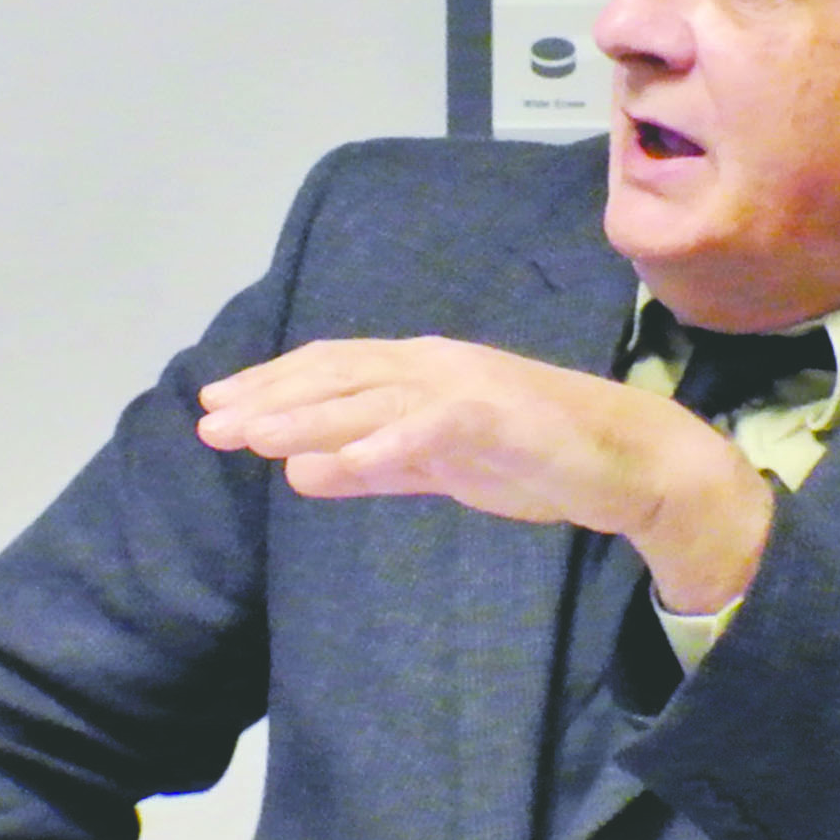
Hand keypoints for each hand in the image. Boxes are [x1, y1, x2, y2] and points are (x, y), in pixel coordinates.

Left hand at [196, 336, 774, 613]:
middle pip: (338, 375)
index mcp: (424, 370)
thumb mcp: (437, 467)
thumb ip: (371, 468)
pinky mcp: (496, 417)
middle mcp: (437, 365)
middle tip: (210, 421)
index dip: (272, 385)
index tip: (217, 406)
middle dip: (270, 398)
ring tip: (252, 437)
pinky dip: (380, 444)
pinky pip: (427, 430)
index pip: (333, 370)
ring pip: (371, 397)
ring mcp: (468, 386)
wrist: (629, 462)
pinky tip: (333, 463)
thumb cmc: (537, 458)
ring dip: (307, 417)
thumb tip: (297, 474)